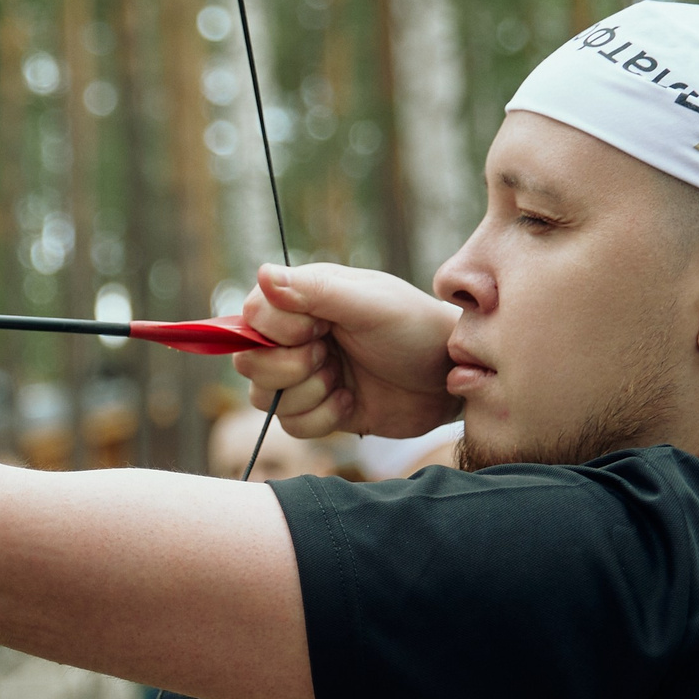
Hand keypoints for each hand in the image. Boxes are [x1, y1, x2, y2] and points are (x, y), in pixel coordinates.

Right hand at [234, 262, 461, 441]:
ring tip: (343, 381)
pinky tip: (350, 401)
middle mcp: (295, 336)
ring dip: (308, 395)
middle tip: (329, 358)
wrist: (449, 378)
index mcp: (302, 299)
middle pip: (249, 362)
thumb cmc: (416, 329)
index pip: (251, 317)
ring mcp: (303, 375)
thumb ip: (315, 290)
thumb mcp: (370, 304)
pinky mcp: (316, 408)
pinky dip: (321, 418)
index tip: (319, 329)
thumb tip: (262, 273)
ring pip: (263, 398)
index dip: (277, 332)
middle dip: (290, 369)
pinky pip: (290, 425)